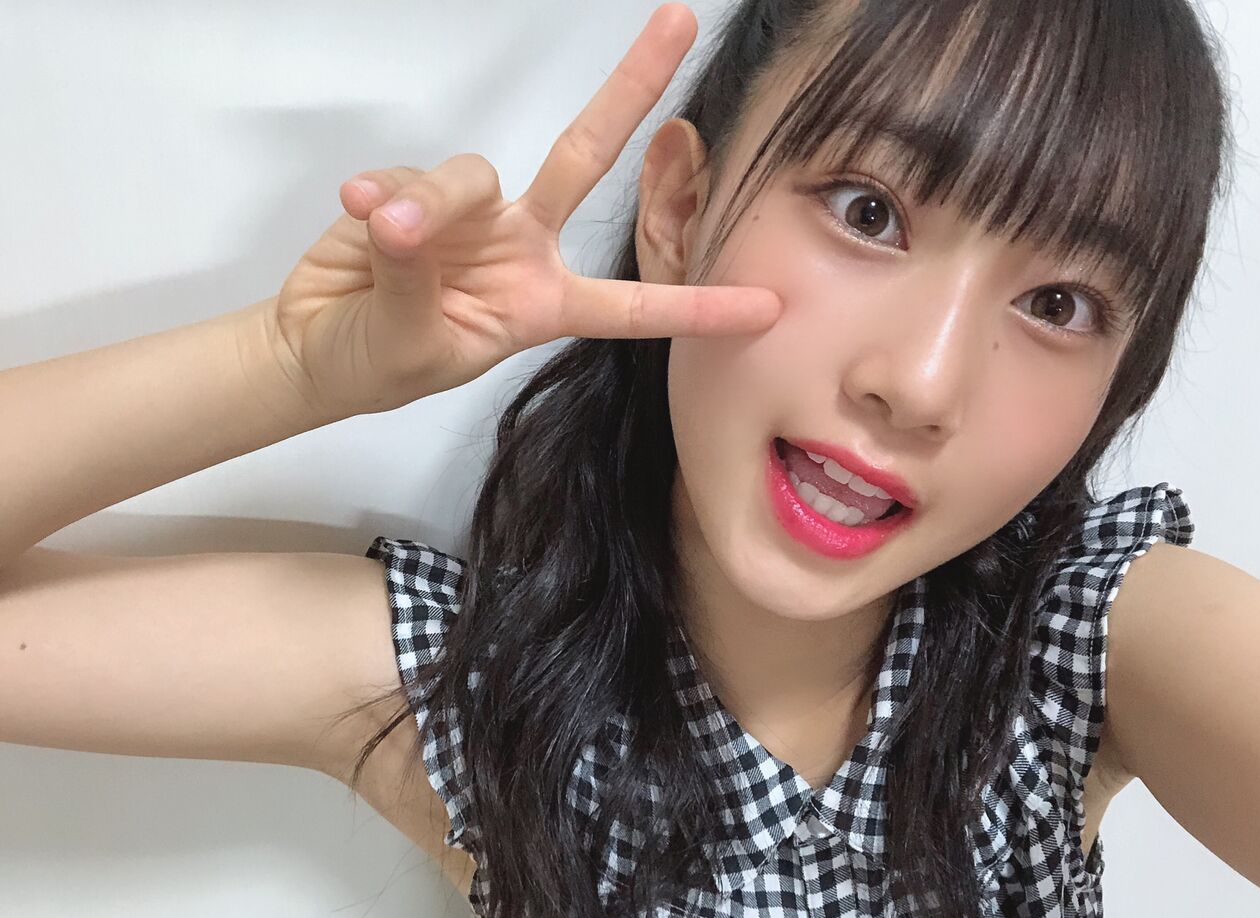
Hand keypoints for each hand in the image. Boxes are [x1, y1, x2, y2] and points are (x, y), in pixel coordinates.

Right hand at [270, 2, 781, 416]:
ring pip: (474, 174)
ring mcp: (473, 214)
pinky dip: (385, 195)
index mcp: (545, 304)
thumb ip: (418, 278)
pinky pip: (413, 177)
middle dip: (631, 90)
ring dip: (432, 201)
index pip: (632, 307)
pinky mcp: (418, 190)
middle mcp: (522, 246)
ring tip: (386, 234)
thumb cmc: (380, 366)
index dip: (696, 308)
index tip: (766, 309)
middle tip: (680, 20)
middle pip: (586, 158)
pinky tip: (359, 217)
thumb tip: (407, 214)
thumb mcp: (415, 346)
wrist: (317, 347)